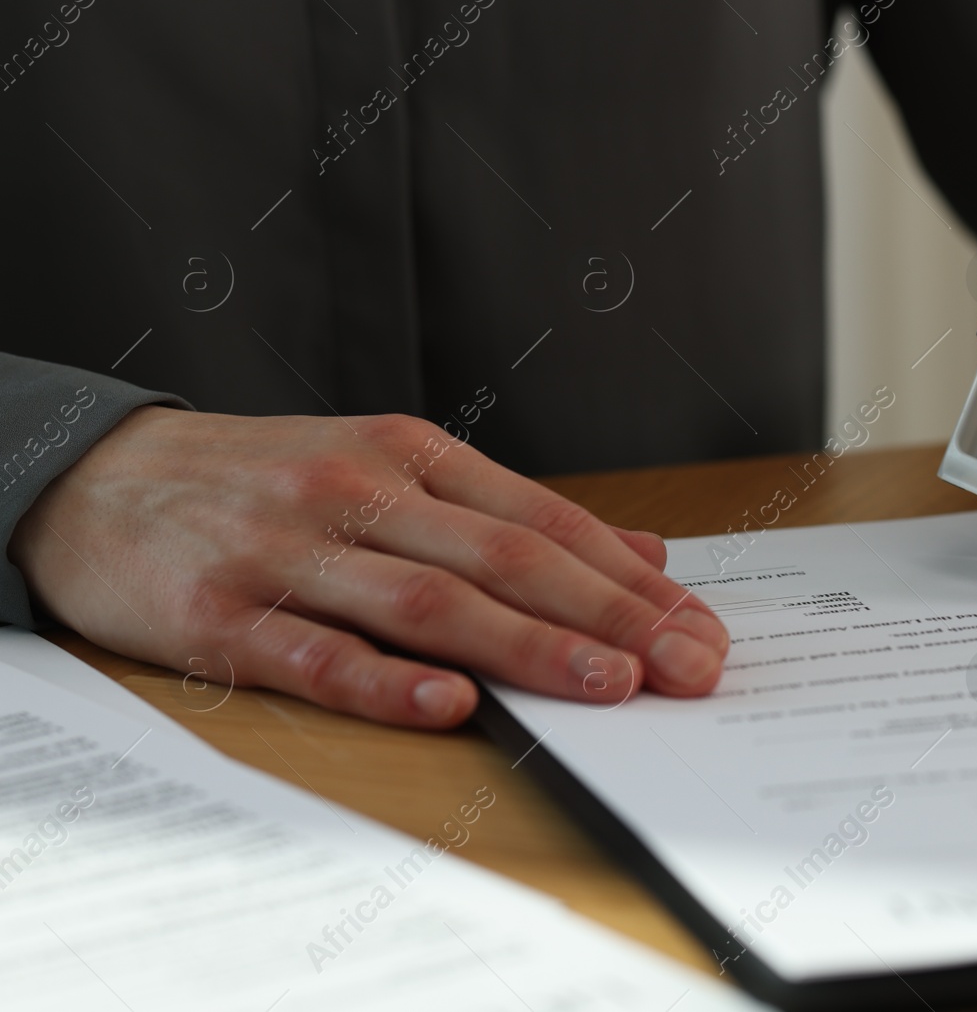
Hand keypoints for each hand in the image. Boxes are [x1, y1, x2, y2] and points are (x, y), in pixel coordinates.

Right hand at [9, 408, 729, 726]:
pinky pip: (315, 653)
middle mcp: (360, 491)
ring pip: (428, 601)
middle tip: (690, 665)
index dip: (629, 578)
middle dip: (611, 616)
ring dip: (528, 647)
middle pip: (507, 557)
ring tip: (611, 687)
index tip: (699, 626)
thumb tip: (642, 551)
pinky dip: (386, 681)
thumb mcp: (390, 470)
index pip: (544, 519)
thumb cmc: (268, 480)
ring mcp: (290, 550)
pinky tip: (451, 705)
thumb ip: (509, 515)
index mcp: (410, 455)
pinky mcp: (220, 613)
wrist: (94, 478)